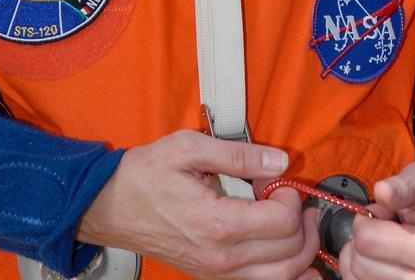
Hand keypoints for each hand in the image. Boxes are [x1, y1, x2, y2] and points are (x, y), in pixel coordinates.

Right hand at [77, 129, 319, 279]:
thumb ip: (239, 154)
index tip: (280, 181)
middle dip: (303, 225)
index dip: (291, 198)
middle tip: (298, 201)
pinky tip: (292, 259)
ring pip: (281, 278)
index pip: (281, 222)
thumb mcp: (189, 148)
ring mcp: (216, 273)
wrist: (110, 205)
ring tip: (300, 225)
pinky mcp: (212, 277)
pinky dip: (284, 275)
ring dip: (301, 253)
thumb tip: (280, 162)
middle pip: (289, 254)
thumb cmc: (146, 174)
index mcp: (217, 224)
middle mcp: (220, 258)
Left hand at [337, 162, 414, 279]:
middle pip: (359, 263)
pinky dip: (366, 270)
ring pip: (359, 278)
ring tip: (388, 242)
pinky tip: (382, 258)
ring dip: (365, 256)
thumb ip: (404, 184)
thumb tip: (381, 191)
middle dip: (365, 238)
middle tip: (387, 227)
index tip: (383, 212)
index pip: (366, 240)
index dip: (366, 219)